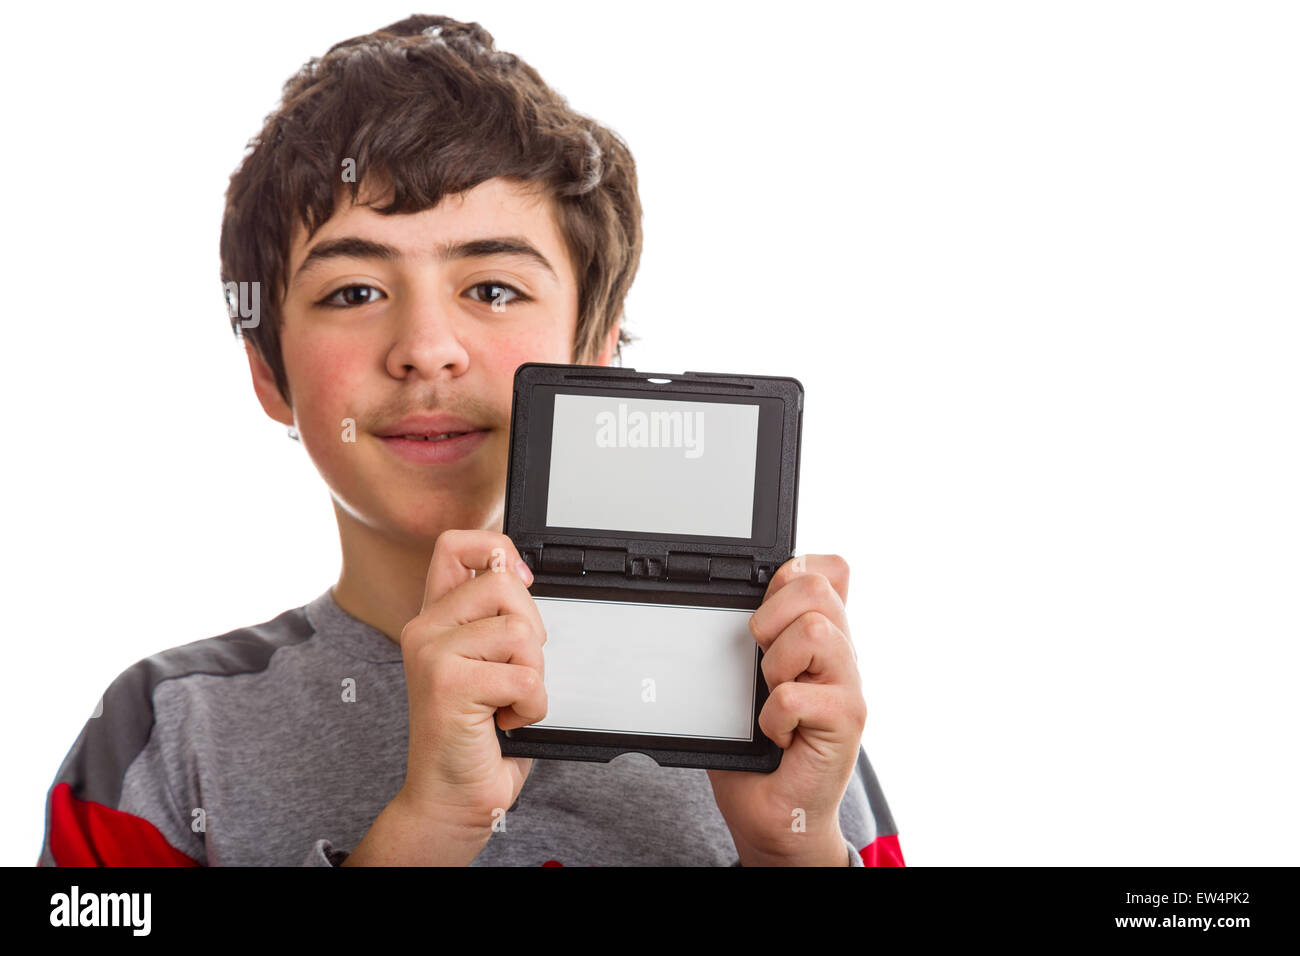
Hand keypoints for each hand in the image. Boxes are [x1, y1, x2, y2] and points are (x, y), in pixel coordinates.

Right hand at [344, 530, 546, 865]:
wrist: (450, 800)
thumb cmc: (476, 736)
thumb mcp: (489, 664)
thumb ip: (495, 619)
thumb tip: (522, 573)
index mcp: (434, 619)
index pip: (456, 544)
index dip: (498, 549)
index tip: (522, 582)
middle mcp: (425, 630)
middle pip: (504, 584)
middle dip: (531, 631)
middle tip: (512, 672)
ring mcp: (433, 654)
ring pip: (520, 632)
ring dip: (533, 675)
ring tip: (505, 701)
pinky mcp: (449, 683)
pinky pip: (526, 676)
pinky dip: (533, 706)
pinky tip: (505, 722)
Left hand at [707, 554, 865, 865]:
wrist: (772, 809)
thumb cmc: (758, 746)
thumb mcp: (747, 678)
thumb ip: (755, 635)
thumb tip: (734, 597)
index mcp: (821, 634)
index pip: (825, 568)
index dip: (787, 577)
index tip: (765, 620)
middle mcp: (843, 653)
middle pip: (816, 586)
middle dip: (770, 618)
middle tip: (762, 664)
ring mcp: (850, 685)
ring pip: (814, 631)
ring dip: (774, 666)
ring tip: (772, 696)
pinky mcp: (848, 721)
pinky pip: (795, 695)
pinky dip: (772, 717)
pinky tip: (777, 734)